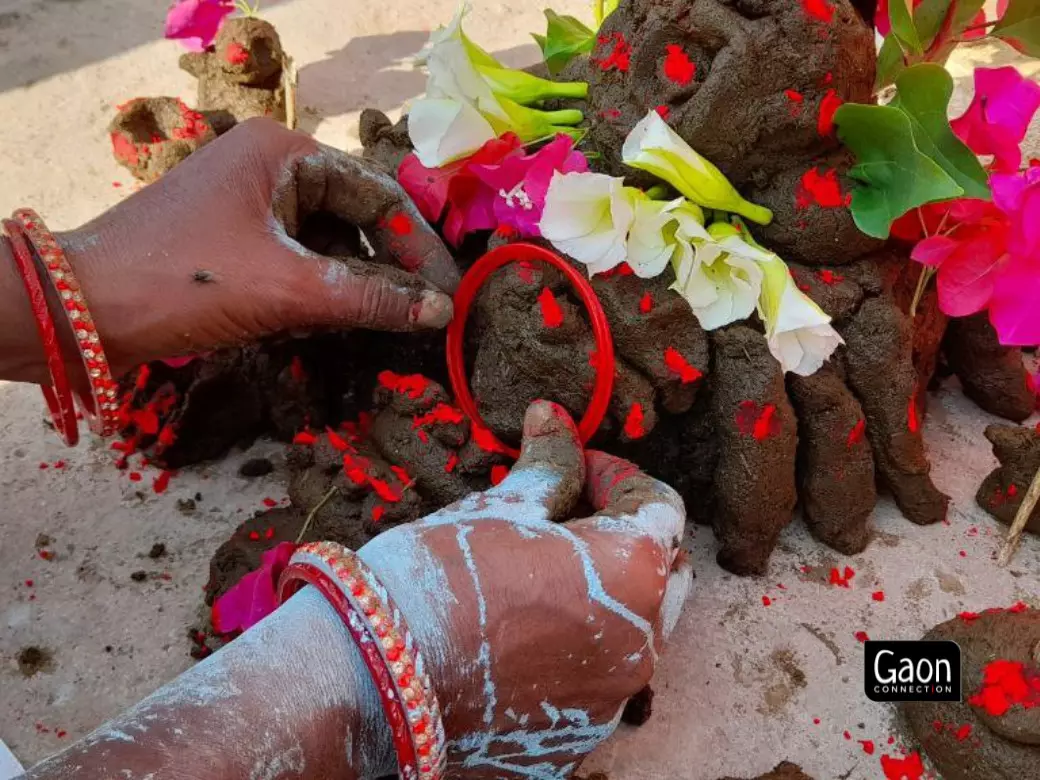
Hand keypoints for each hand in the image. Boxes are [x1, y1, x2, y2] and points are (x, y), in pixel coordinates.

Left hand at [57, 118, 459, 377]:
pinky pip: (298, 260)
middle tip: (426, 314)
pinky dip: (322, 292)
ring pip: (328, 242)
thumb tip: (440, 311)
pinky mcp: (234, 239)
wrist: (79, 312)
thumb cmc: (182, 282)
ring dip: (356, 285)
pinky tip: (340, 324)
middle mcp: (268, 166)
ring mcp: (248, 203)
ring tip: (389, 325)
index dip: (417, 247)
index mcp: (281, 152)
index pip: (375, 194)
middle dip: (387, 268)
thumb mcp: (286, 289)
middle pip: (354, 216)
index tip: (449, 293)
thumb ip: (369, 297)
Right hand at [359, 401, 691, 777]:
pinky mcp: (577, 738)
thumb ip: (549, 465)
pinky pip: (596, 684)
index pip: (659, 506)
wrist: (373, 676)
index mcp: (633, 574)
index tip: (575, 466)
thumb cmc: (439, 578)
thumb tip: (555, 418)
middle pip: (661, 573)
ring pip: (634, 632)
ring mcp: (611, 701)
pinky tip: (523, 639)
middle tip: (568, 519)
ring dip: (606, 599)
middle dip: (626, 538)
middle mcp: (640, 645)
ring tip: (541, 581)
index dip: (616, 476)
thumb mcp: (502, 508)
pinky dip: (577, 653)